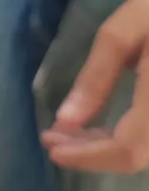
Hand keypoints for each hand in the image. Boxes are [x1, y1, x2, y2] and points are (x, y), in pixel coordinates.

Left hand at [41, 0, 148, 173]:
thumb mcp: (121, 32)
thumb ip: (95, 79)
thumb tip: (65, 122)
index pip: (127, 150)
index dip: (87, 157)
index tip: (51, 147)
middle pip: (137, 157)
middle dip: (91, 153)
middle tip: (53, 138)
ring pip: (146, 151)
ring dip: (106, 148)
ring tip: (69, 133)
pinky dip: (124, 138)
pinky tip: (100, 127)